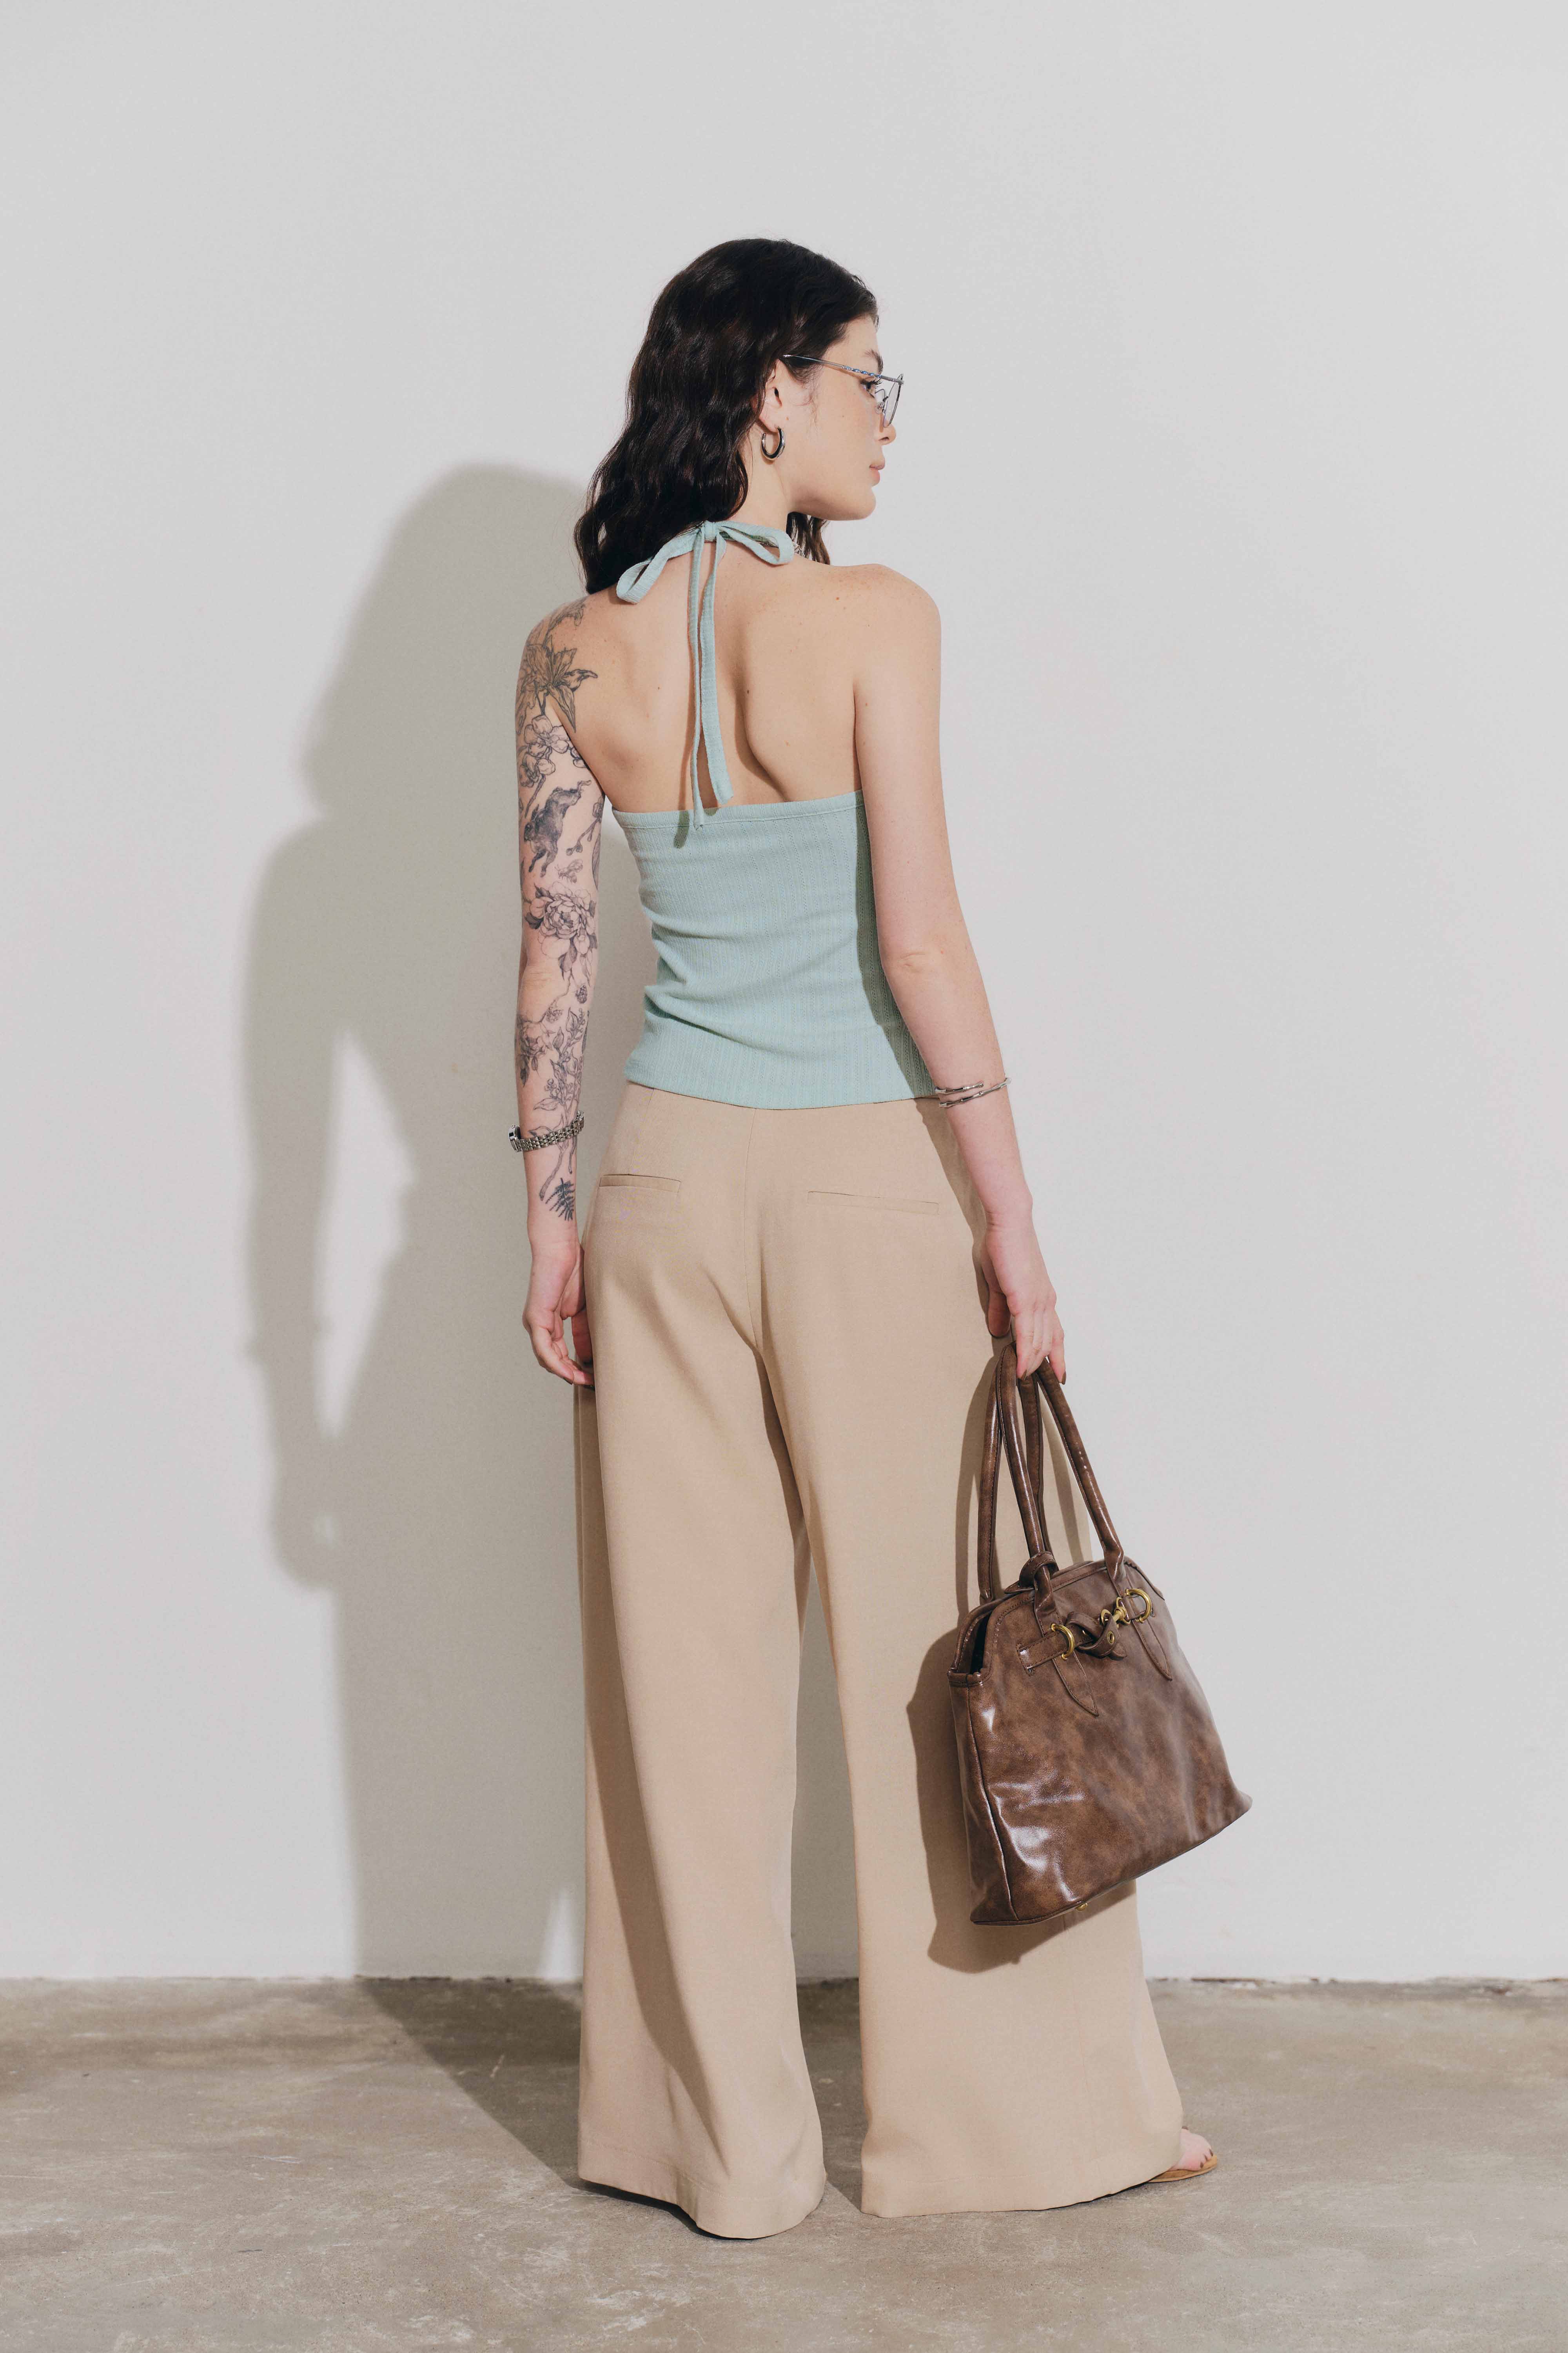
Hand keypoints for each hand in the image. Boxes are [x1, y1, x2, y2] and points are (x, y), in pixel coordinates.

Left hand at [523, 1229, 593, 1386]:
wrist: (561, 1249)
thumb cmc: (574, 1272)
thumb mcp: (583, 1309)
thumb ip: (584, 1331)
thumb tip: (589, 1356)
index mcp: (549, 1323)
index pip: (559, 1354)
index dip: (574, 1368)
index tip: (591, 1377)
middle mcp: (538, 1326)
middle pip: (552, 1360)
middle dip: (571, 1374)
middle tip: (590, 1383)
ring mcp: (535, 1323)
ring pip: (546, 1358)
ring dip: (565, 1372)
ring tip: (583, 1380)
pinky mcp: (535, 1318)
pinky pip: (544, 1348)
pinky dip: (557, 1362)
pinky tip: (570, 1372)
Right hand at [978, 1211, 1064, 1381]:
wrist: (1009, 1223)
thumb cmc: (1004, 1247)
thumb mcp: (1000, 1283)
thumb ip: (1000, 1308)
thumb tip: (998, 1330)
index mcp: (1042, 1297)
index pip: (1054, 1332)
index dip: (1057, 1354)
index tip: (1059, 1373)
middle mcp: (1045, 1301)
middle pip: (1049, 1341)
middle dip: (1044, 1365)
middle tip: (1036, 1386)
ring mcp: (1037, 1301)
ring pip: (1038, 1341)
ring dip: (1032, 1363)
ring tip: (1024, 1381)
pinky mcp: (1024, 1299)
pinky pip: (1026, 1334)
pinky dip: (1025, 1353)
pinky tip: (1021, 1368)